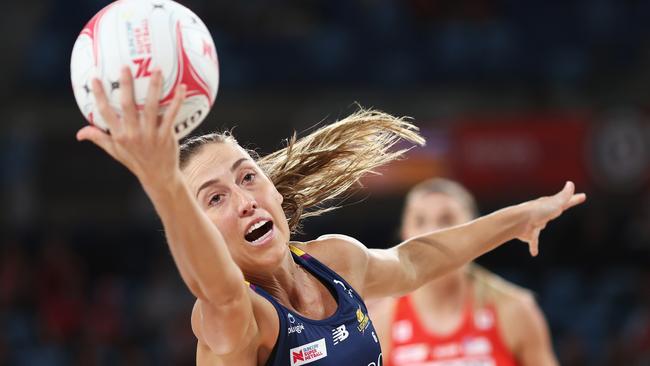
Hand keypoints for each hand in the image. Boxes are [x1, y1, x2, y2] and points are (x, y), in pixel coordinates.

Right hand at [76, 66, 185, 187]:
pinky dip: (177, 101)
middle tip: (126, 67)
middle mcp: (133, 134)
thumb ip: (99, 138)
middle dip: (126, 86)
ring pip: (151, 107)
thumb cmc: (136, 161)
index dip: (100, 96)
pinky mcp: (166, 136)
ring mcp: (150, 135)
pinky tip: (182, 88)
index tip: (95, 79)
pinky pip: (171, 115)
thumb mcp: (115, 152)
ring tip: (157, 70)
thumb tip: (79, 133)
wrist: (159, 176)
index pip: (105, 113)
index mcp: (119, 136)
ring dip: (154, 87)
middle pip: (128, 106)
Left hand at [518, 181, 585, 255]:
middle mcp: (542, 213)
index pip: (565, 201)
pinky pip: (533, 240)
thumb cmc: (538, 211)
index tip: (582, 196)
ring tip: (541, 226)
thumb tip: (570, 183)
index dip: (574, 199)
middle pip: (552, 211)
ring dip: (540, 225)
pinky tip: (534, 253)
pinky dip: (534, 246)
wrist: (519, 221)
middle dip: (556, 208)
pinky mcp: (529, 233)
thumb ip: (565, 195)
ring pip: (540, 225)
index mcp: (550, 205)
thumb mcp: (555, 203)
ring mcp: (535, 222)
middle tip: (562, 206)